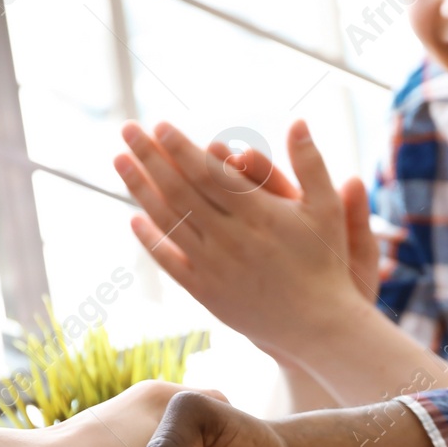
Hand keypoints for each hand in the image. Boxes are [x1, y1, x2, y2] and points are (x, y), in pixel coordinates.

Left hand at [117, 119, 375, 359]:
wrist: (319, 325)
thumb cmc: (325, 261)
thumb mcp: (327, 208)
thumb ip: (311, 163)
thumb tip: (298, 121)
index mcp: (259, 214)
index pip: (208, 172)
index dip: (181, 147)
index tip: (160, 125)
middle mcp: (231, 239)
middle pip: (180, 190)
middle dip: (150, 156)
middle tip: (128, 129)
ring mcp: (215, 267)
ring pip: (169, 222)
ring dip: (140, 189)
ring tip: (120, 160)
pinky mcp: (207, 293)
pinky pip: (171, 262)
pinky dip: (151, 240)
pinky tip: (135, 219)